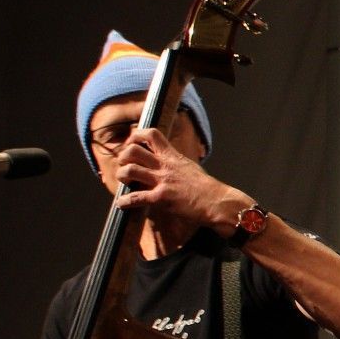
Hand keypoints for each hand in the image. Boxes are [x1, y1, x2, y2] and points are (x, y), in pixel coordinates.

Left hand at [111, 127, 246, 232]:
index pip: (150, 134)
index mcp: (172, 156)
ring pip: (129, 171)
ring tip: (126, 182)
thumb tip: (166, 161)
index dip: (135, 136)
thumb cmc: (206, 187)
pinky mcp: (161, 198)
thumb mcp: (189, 166)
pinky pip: (135, 198)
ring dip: (121, 176)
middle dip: (123, 158)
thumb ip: (174, 162)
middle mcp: (164, 166)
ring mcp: (162, 181)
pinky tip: (122, 204)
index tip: (131, 145)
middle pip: (133, 151)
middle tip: (125, 165)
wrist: (217, 202)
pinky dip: (124, 202)